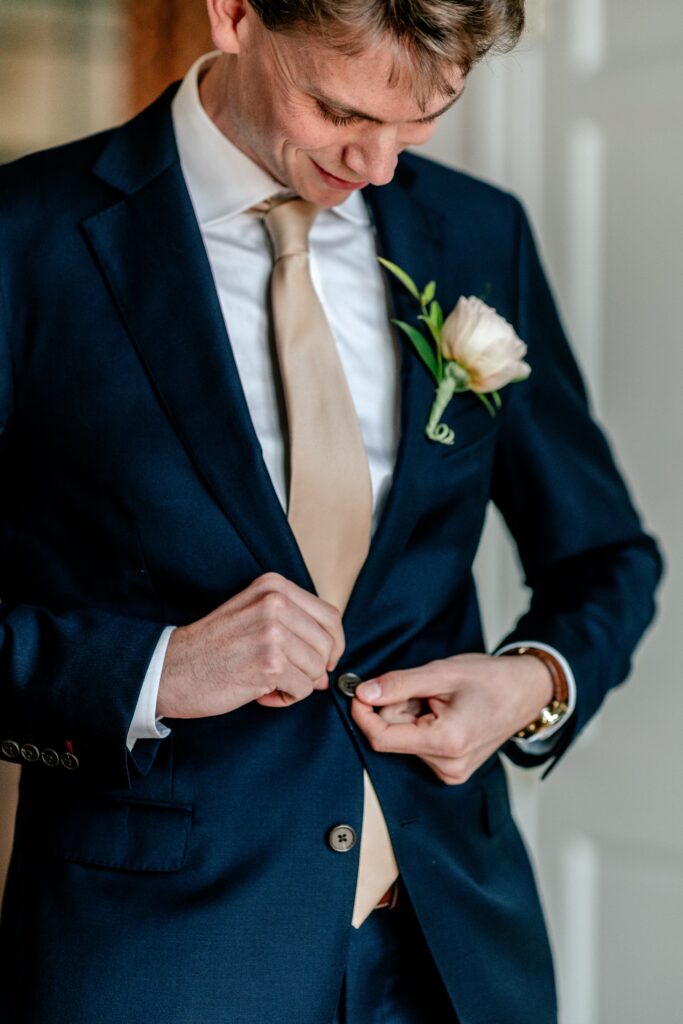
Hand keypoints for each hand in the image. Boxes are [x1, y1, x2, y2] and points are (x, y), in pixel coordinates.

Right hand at [157, 573, 343, 718]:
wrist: (170, 668)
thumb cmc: (212, 648)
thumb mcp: (254, 617)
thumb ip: (294, 629)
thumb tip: (330, 665)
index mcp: (274, 586)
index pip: (330, 616)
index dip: (333, 644)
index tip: (323, 661)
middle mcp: (276, 602)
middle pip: (327, 644)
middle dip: (313, 668)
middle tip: (286, 677)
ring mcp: (273, 631)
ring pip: (317, 669)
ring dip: (297, 685)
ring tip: (267, 682)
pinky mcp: (269, 662)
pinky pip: (302, 689)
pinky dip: (285, 698)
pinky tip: (260, 692)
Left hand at [351, 653, 552, 784]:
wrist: (526, 692)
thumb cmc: (491, 679)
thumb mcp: (442, 673)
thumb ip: (399, 684)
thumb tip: (363, 693)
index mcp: (447, 743)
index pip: (382, 738)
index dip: (364, 714)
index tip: (358, 692)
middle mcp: (448, 766)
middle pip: (393, 737)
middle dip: (398, 708)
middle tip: (424, 689)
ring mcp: (451, 772)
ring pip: (405, 740)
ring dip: (411, 716)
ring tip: (440, 701)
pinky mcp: (452, 771)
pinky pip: (419, 746)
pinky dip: (422, 726)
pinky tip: (443, 713)